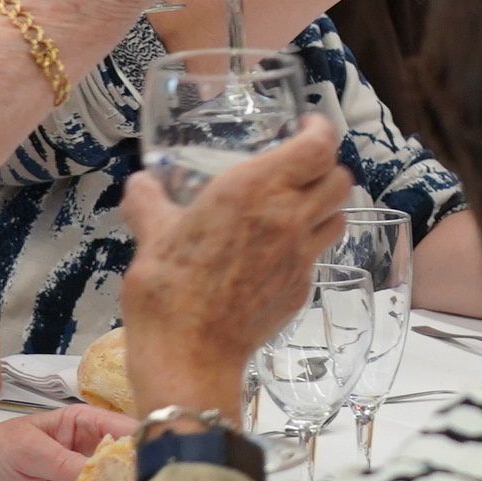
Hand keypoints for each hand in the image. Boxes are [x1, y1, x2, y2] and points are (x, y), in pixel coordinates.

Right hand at [117, 119, 348, 417]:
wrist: (189, 354)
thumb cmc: (167, 289)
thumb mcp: (150, 235)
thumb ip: (148, 200)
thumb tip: (141, 182)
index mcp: (254, 189)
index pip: (318, 146)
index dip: (320, 130)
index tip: (306, 125)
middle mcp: (288, 216)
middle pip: (340, 178)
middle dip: (326, 166)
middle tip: (301, 166)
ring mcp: (301, 255)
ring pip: (339, 215)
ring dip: (325, 204)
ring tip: (298, 205)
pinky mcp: (302, 288)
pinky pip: (319, 254)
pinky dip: (309, 243)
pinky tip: (280, 250)